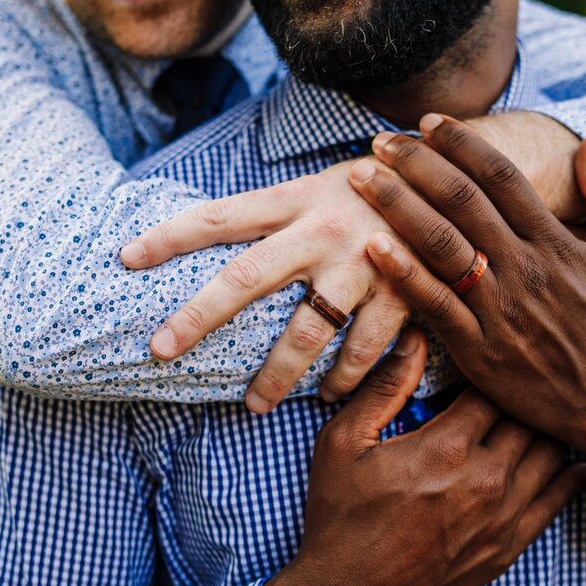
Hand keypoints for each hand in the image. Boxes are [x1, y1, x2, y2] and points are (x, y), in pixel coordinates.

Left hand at [120, 161, 409, 412]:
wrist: (460, 181)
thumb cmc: (376, 187)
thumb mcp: (322, 184)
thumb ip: (280, 213)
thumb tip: (220, 236)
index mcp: (296, 200)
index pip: (219, 215)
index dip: (170, 236)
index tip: (126, 258)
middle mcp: (321, 231)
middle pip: (246, 277)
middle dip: (198, 317)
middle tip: (159, 351)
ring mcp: (362, 265)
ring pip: (306, 332)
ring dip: (276, 374)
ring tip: (255, 404)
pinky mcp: (402, 293)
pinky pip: (365, 350)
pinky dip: (346, 377)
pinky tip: (331, 394)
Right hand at [261, 329, 585, 585]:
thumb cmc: (340, 517)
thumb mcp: (344, 442)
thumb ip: (384, 386)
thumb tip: (415, 336)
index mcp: (445, 446)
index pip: (493, 386)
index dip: (491, 366)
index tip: (487, 356)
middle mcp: (484, 479)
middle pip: (529, 416)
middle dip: (524, 394)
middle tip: (522, 378)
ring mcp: (501, 516)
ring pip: (550, 454)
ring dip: (547, 429)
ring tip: (544, 411)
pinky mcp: (508, 547)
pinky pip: (556, 502)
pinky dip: (569, 477)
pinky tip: (575, 462)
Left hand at [349, 115, 585, 517]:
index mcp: (555, 242)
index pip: (501, 177)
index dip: (462, 143)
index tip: (430, 121)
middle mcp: (525, 268)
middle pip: (461, 201)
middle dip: (416, 163)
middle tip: (380, 142)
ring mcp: (500, 309)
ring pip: (440, 245)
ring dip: (397, 205)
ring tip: (361, 177)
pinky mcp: (479, 350)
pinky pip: (434, 305)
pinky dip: (403, 274)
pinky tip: (372, 246)